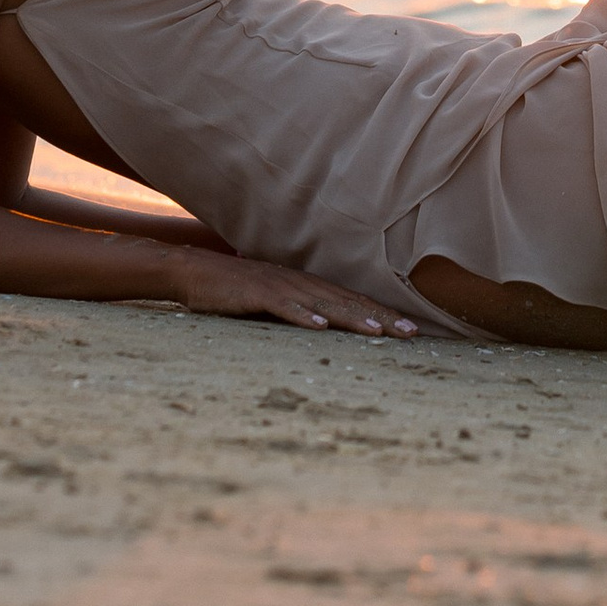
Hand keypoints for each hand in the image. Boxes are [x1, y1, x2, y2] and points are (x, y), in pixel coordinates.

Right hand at [161, 247, 417, 335]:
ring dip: (352, 318)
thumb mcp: (273, 302)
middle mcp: (299, 283)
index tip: (410, 330)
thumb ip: (299, 310)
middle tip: (411, 334)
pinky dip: (302, 316)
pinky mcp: (256, 294)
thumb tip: (326, 329)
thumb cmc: (235, 291)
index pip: (351, 301)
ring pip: (323, 304)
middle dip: (381, 318)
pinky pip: (283, 307)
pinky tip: (320, 327)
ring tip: (379, 333)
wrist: (194, 271)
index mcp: (306, 287)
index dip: (381, 314)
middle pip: (347, 302)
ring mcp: (279, 287)